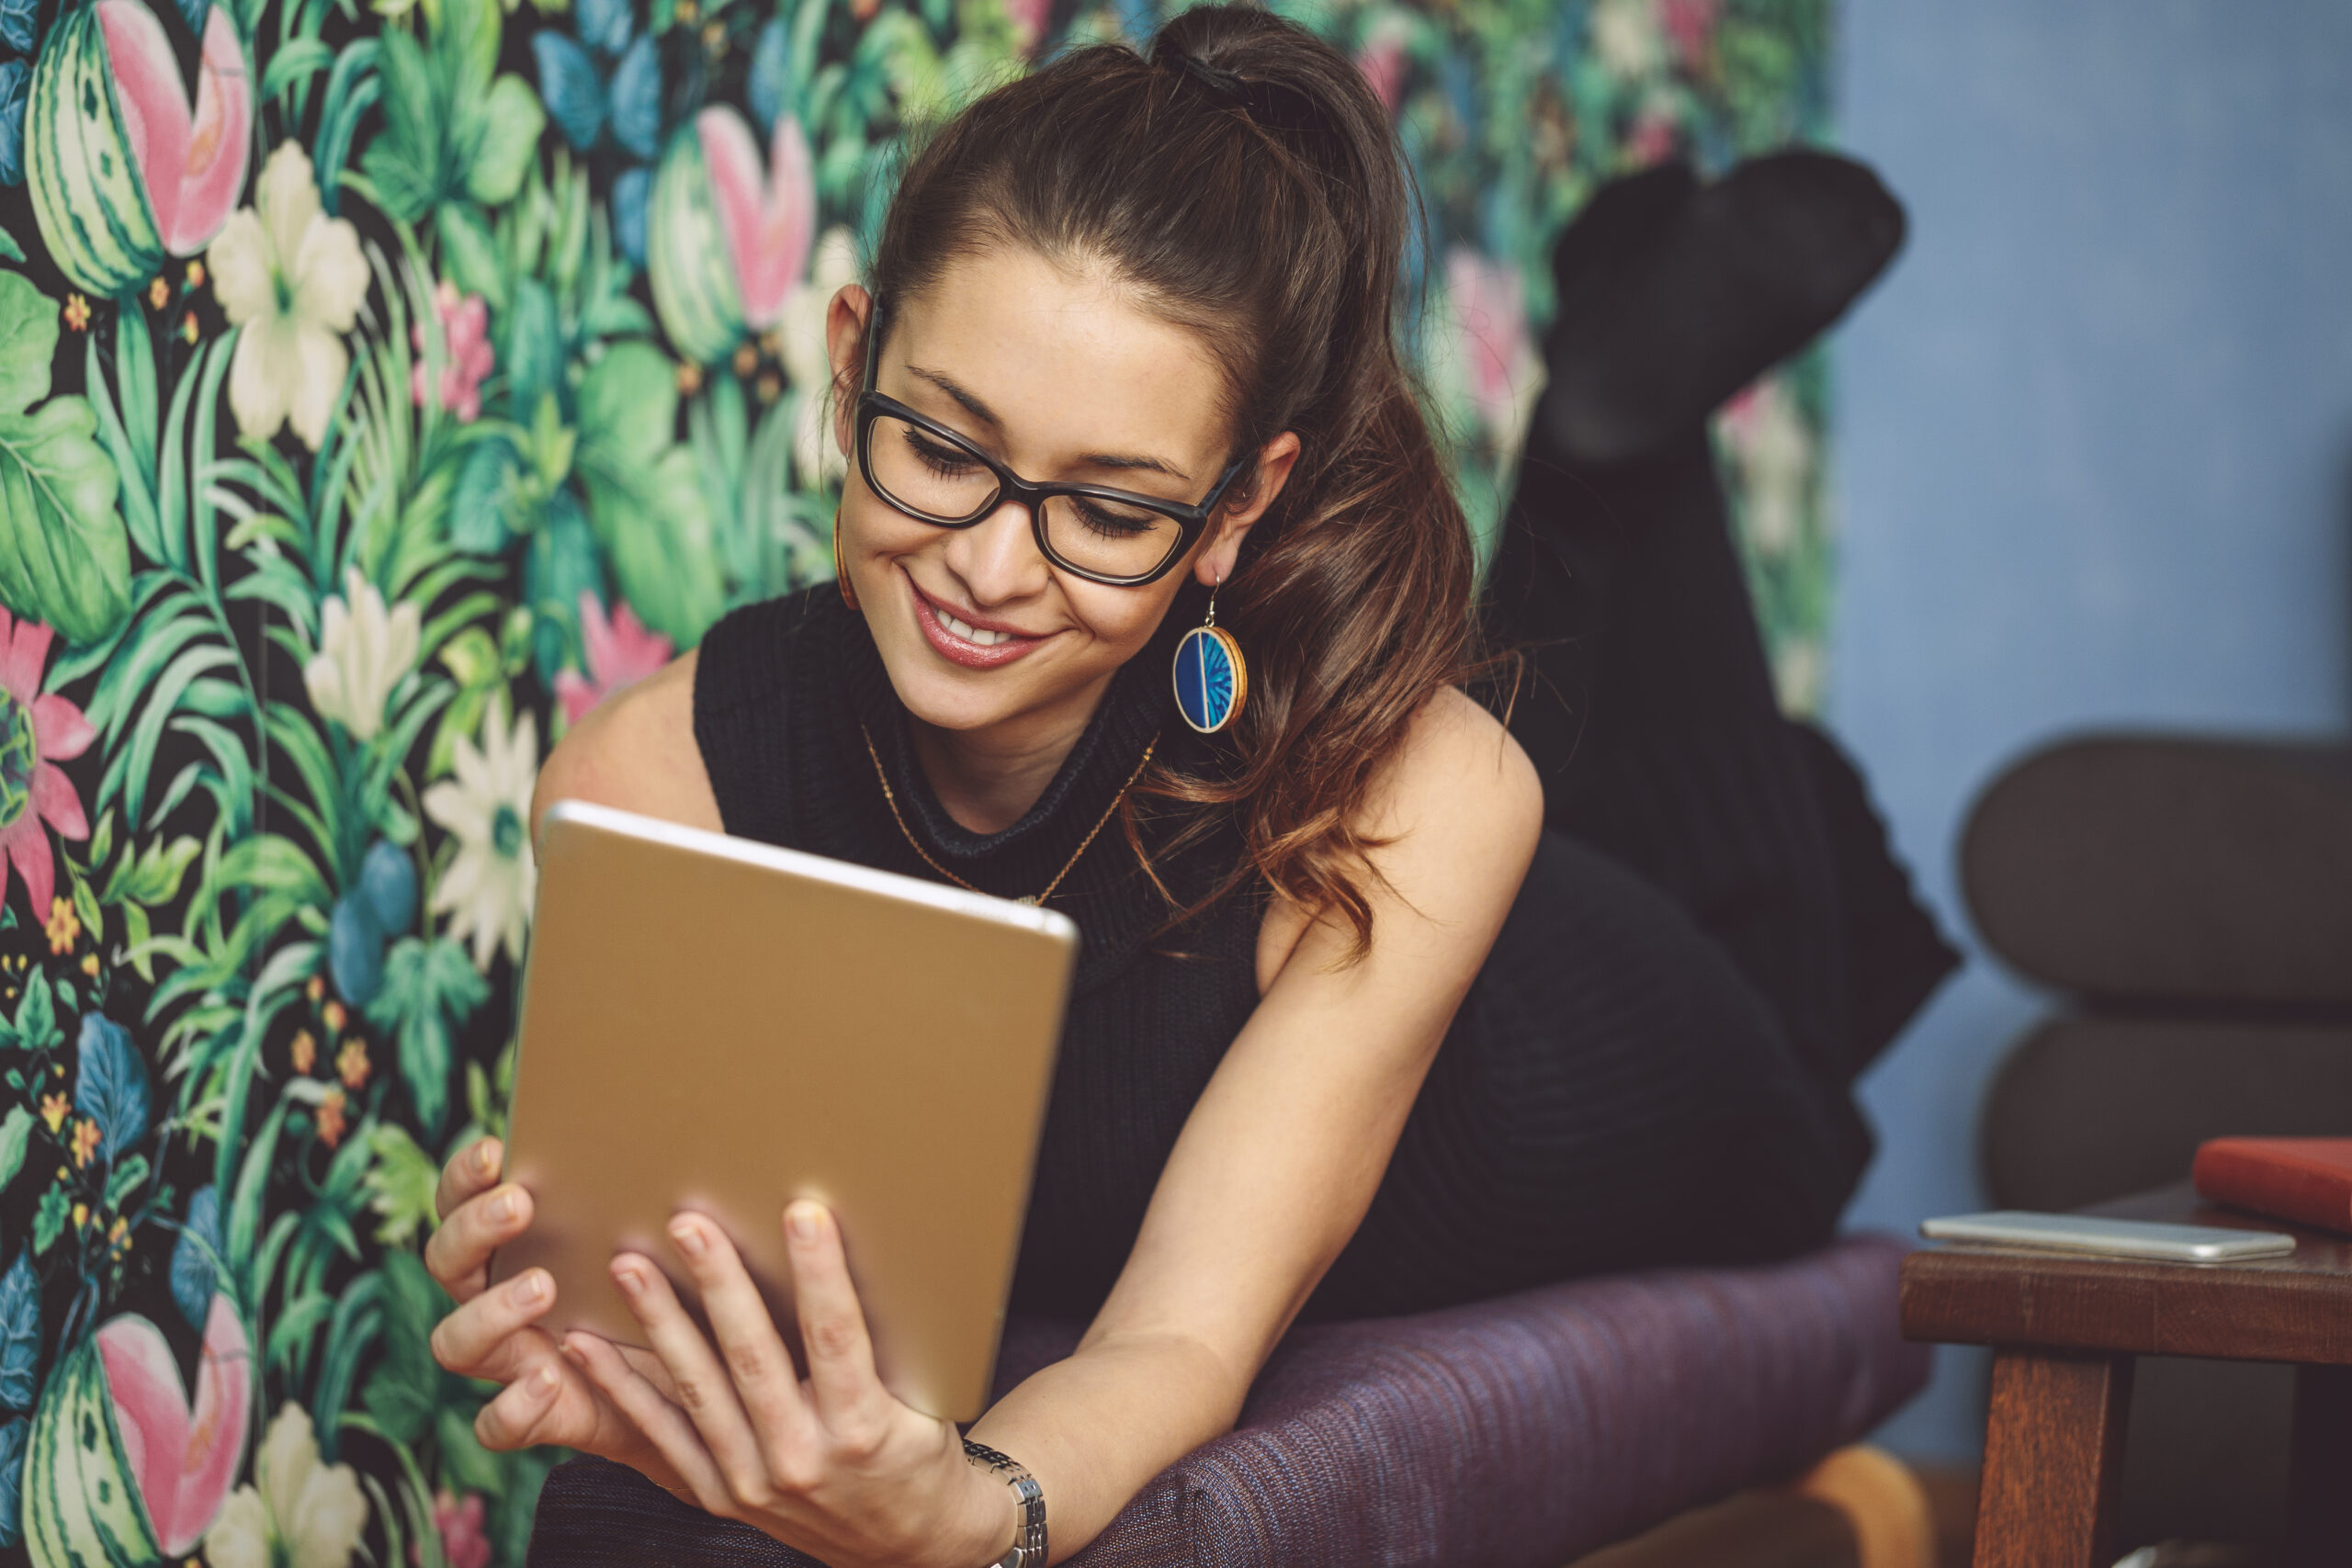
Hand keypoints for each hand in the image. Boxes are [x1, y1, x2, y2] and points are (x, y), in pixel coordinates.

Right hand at [422, 1137, 685, 1482]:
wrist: (710, 1385)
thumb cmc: (687, 1289)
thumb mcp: (675, 1238)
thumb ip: (666, 1193)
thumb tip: (710, 1123)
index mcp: (518, 1245)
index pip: (460, 1201)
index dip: (463, 1177)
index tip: (494, 1150)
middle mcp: (498, 1299)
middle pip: (445, 1261)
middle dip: (473, 1229)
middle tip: (521, 1204)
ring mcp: (511, 1359)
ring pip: (455, 1341)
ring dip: (492, 1311)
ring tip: (544, 1286)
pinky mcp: (537, 1416)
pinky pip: (496, 1423)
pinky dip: (513, 1403)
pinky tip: (551, 1377)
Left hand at [564, 1202, 1016, 1567]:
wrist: (905, 1544)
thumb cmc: (918, 1454)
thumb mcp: (922, 1400)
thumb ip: (882, 1340)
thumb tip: (842, 1253)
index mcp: (860, 1429)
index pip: (836, 1335)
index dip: (819, 1272)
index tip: (803, 1212)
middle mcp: (801, 1460)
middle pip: (752, 1357)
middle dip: (718, 1284)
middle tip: (689, 1224)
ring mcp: (752, 1484)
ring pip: (699, 1391)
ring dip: (660, 1324)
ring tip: (630, 1267)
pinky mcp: (719, 1497)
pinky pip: (663, 1436)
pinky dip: (623, 1390)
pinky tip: (587, 1346)